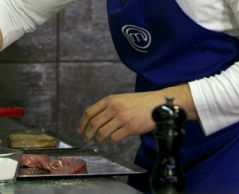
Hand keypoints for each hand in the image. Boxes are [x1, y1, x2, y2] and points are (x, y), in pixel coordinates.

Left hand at [78, 85, 196, 142]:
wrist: (158, 104)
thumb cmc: (141, 102)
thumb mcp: (122, 98)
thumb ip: (109, 106)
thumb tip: (94, 119)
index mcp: (110, 100)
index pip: (89, 112)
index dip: (82, 123)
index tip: (79, 129)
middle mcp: (114, 108)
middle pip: (93, 124)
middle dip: (87, 134)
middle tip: (86, 138)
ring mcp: (122, 118)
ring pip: (102, 133)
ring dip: (99, 139)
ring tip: (100, 140)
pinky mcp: (130, 128)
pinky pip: (115, 138)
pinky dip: (112, 139)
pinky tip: (114, 138)